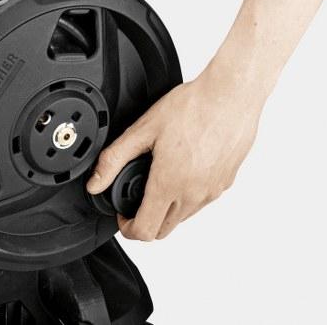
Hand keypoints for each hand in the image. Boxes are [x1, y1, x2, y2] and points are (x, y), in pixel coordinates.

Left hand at [86, 64, 265, 240]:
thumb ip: (114, 159)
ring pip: (184, 217)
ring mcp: (212, 191)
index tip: (123, 213)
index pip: (145, 231)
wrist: (232, 95)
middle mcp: (193, 194)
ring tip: (159, 176)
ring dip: (167, 208)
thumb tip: (95, 183)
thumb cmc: (193, 107)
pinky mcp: (226, 183)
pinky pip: (202, 201)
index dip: (127, 228)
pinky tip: (183, 168)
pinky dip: (187, 195)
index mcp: (169, 184)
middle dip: (145, 220)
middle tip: (136, 196)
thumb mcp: (143, 130)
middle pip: (164, 230)